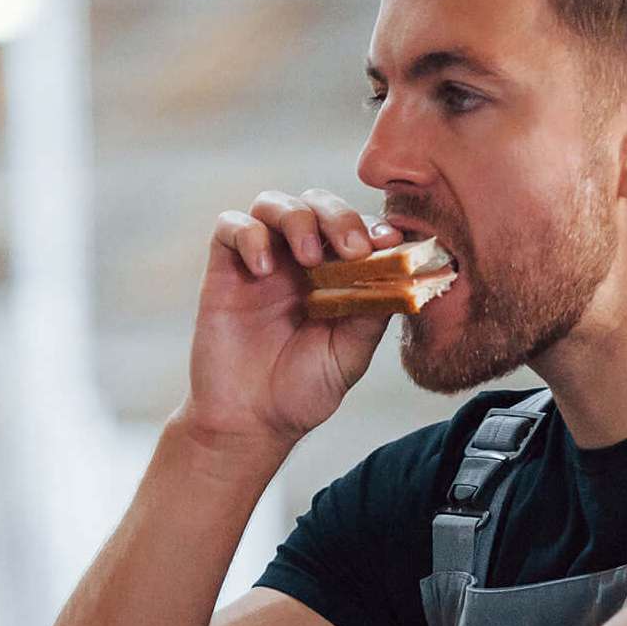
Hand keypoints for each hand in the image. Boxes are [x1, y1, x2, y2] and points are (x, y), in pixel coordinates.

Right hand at [180, 188, 407, 451]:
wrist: (249, 422)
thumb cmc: (301, 391)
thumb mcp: (350, 354)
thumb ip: (372, 312)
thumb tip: (402, 272)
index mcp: (335, 275)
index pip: (356, 229)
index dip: (374, 227)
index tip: (390, 244)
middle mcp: (297, 260)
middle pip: (317, 202)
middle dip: (339, 216)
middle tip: (352, 249)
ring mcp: (260, 261)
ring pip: (273, 202)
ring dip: (297, 218)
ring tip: (308, 257)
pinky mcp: (224, 269)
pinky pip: (230, 225)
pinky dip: (249, 235)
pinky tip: (263, 270)